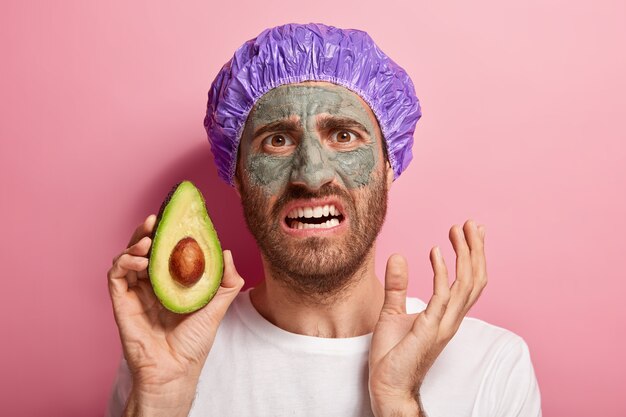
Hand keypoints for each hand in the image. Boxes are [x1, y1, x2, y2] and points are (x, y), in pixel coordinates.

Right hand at [107, 214, 243, 392]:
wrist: (175, 370)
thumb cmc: (194, 342)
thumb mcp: (217, 307)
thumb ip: (226, 282)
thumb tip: (228, 253)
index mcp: (171, 283)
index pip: (166, 251)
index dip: (168, 234)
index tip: (175, 218)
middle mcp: (152, 284)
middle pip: (144, 250)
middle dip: (148, 232)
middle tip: (156, 219)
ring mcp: (135, 292)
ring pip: (128, 258)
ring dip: (135, 243)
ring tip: (149, 240)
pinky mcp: (121, 302)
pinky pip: (116, 276)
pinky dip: (123, 261)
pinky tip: (139, 259)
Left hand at [369, 219, 486, 416]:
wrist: (387, 386)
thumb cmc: (392, 355)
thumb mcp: (392, 312)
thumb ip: (398, 286)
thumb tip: (398, 257)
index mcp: (446, 315)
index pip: (468, 281)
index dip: (472, 256)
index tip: (468, 232)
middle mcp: (451, 318)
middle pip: (475, 279)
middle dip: (475, 249)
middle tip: (472, 224)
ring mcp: (443, 324)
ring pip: (466, 284)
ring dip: (465, 254)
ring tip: (459, 230)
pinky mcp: (430, 328)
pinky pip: (442, 296)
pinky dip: (441, 272)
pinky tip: (434, 252)